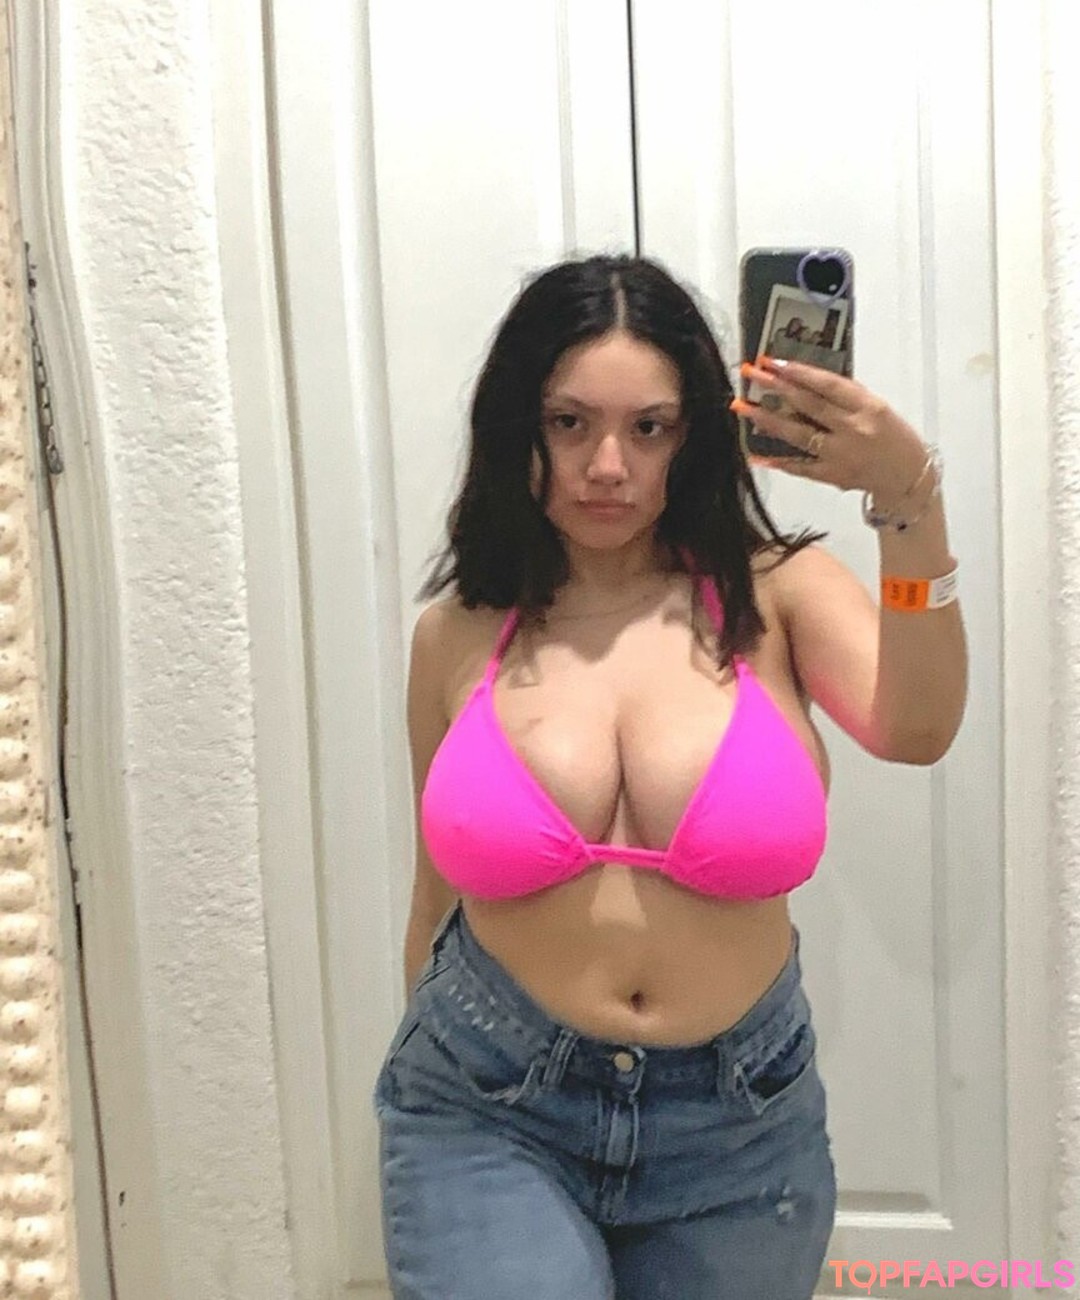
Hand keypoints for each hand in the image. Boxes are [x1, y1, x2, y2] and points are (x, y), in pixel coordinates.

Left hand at [731, 357, 929, 503]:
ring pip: (798, 434)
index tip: (775, 361)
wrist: (908, 478)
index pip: (828, 385)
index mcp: (867, 407)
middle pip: (807, 405)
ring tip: (743, 407)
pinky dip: (777, 460)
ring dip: (767, 420)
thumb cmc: (894, 437)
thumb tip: (807, 381)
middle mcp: (852, 430)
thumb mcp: (876, 407)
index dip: (799, 372)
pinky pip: (799, 467)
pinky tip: (756, 454)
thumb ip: (845, 396)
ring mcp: (839, 455)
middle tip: (751, 373)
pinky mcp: (831, 476)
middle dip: (776, 387)